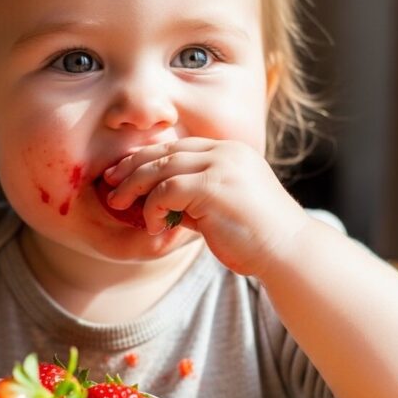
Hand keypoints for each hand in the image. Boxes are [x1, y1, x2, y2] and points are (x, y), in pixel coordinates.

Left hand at [103, 137, 309, 276]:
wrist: (287, 251)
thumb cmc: (255, 237)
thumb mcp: (221, 208)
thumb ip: (193, 198)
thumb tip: (157, 201)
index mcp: (230, 151)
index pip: (178, 146)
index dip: (147, 157)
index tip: (123, 172)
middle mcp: (225, 152)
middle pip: (164, 151)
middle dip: (132, 166)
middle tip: (110, 183)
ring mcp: (220, 166)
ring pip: (160, 168)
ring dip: (134, 188)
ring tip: (120, 205)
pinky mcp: (213, 186)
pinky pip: (166, 191)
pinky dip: (153, 209)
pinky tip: (155, 226)